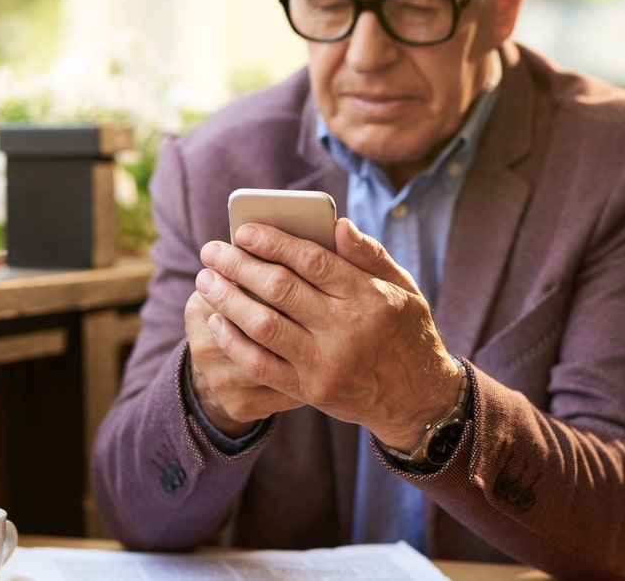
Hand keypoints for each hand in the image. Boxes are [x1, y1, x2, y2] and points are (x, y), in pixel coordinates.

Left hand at [193, 217, 460, 449]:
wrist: (418, 401)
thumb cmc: (406, 332)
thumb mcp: (404, 288)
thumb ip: (370, 255)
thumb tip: (336, 224)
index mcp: (370, 297)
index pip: (312, 260)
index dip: (273, 241)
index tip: (242, 230)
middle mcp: (347, 329)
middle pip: (280, 289)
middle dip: (238, 266)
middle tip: (211, 251)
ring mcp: (326, 363)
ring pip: (264, 325)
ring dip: (228, 299)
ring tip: (205, 280)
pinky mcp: (310, 390)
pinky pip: (261, 364)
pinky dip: (234, 341)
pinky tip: (217, 321)